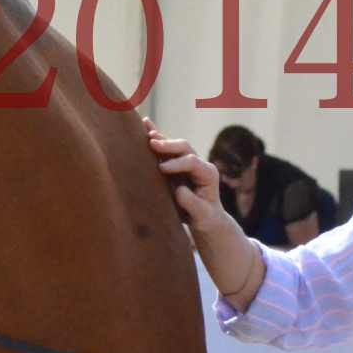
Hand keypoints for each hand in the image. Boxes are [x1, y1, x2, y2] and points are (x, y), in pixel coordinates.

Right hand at [142, 117, 226, 233]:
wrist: (204, 219)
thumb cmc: (204, 218)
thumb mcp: (202, 215)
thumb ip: (192, 203)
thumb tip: (179, 190)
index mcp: (208, 173)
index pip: (192, 162)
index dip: (177, 164)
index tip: (162, 169)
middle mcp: (199, 163)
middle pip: (184, 148)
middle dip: (168, 146)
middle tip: (153, 145)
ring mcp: (187, 161)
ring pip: (174, 145)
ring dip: (160, 139)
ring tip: (147, 134)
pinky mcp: (176, 163)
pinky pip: (165, 148)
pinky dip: (156, 136)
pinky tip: (146, 124)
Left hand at [142, 118, 264, 306]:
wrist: (207, 226)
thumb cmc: (183, 200)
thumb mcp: (168, 180)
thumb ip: (160, 157)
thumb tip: (144, 127)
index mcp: (189, 164)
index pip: (175, 144)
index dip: (161, 136)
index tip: (144, 129)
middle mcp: (201, 169)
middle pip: (187, 149)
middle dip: (170, 145)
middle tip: (152, 144)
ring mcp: (207, 186)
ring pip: (197, 166)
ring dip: (179, 164)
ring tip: (162, 167)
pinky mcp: (208, 207)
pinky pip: (198, 201)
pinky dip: (187, 198)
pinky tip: (179, 193)